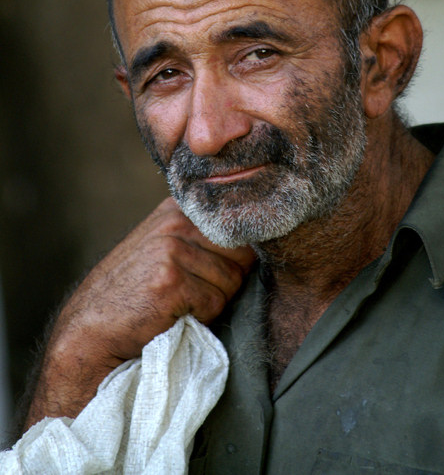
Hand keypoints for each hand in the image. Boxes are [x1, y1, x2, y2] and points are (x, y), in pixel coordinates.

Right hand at [24, 197, 254, 427]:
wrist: (91, 329)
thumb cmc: (133, 293)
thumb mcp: (163, 247)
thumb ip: (200, 237)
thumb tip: (256, 243)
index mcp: (177, 209)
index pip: (236, 227)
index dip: (234, 257)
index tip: (211, 273)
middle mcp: (176, 221)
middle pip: (240, 254)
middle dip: (225, 281)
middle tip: (190, 294)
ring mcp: (172, 249)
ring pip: (231, 281)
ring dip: (212, 302)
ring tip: (177, 304)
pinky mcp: (171, 280)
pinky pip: (215, 303)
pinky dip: (200, 317)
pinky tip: (171, 315)